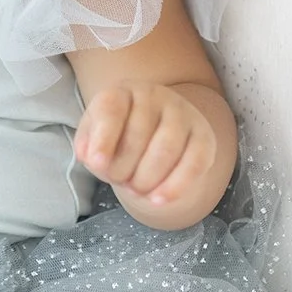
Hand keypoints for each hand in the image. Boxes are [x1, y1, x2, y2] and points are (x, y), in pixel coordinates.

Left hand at [73, 81, 218, 208]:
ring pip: (166, 150)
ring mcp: (182, 114)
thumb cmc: (120, 135)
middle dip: (122, 168)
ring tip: (136, 189)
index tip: (96, 164)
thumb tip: (89, 156)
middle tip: (118, 180)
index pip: (111, 109)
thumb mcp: (95, 134)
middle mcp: (154, 96)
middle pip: (138, 135)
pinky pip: (194, 163)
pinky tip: (158, 199)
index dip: (103, 138)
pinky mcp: (204, 137)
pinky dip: (176, 186)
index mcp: (122, 91)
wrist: (157, 132)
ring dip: (146, 179)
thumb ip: (87, 144)